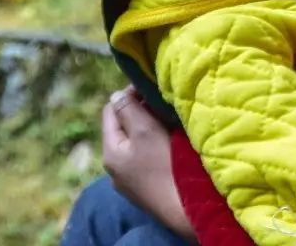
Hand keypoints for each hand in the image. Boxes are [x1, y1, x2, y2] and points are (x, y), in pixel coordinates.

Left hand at [102, 87, 195, 241]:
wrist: (185, 209)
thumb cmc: (165, 166)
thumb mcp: (145, 131)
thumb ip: (129, 109)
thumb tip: (117, 94)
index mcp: (110, 152)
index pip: (110, 110)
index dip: (128, 94)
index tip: (151, 86)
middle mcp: (115, 168)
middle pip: (123, 127)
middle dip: (140, 112)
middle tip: (162, 103)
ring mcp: (131, 180)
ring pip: (136, 143)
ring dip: (149, 129)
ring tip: (168, 121)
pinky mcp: (147, 187)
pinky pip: (146, 157)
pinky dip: (156, 145)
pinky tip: (171, 145)